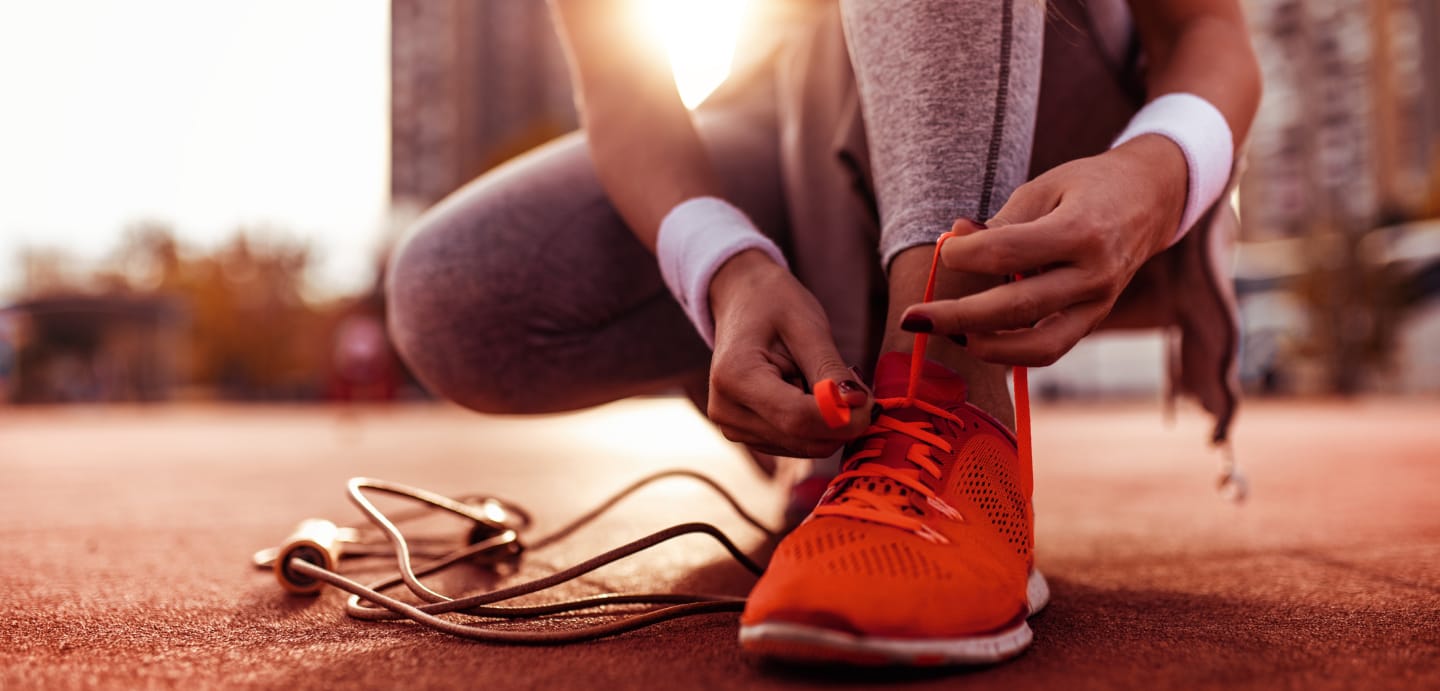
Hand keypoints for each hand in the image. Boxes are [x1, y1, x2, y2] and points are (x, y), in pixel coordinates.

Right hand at [707, 250, 872, 457]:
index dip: (842, 418)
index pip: (797, 418)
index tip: (872, 401)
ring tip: (819, 377)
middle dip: (841, 420)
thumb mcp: (807, 327)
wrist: (742, 301)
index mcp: (735, 378)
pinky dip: (817, 424)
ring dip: (829, 421)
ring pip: (806, 446)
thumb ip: (830, 370)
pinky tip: (808, 391)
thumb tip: (859, 407)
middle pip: (802, 439)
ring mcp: (734, 428)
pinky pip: (799, 444)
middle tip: (855, 383)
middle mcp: (726, 412)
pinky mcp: (749, 436)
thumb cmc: (774, 304)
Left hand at [901, 134, 1189, 365]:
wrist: (1150, 199)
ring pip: (1037, 345)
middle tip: (911, 317)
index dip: (965, 256)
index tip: (943, 251)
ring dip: (984, 345)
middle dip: (957, 316)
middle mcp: (1095, 274)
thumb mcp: (1044, 188)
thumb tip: (952, 243)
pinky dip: (1010, 352)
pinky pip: (1050, 350)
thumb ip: (999, 222)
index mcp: (1082, 230)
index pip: (1009, 252)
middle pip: (1017, 306)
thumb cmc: (1087, 187)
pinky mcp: (1094, 320)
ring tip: (945, 333)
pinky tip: (976, 339)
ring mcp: (1098, 304)